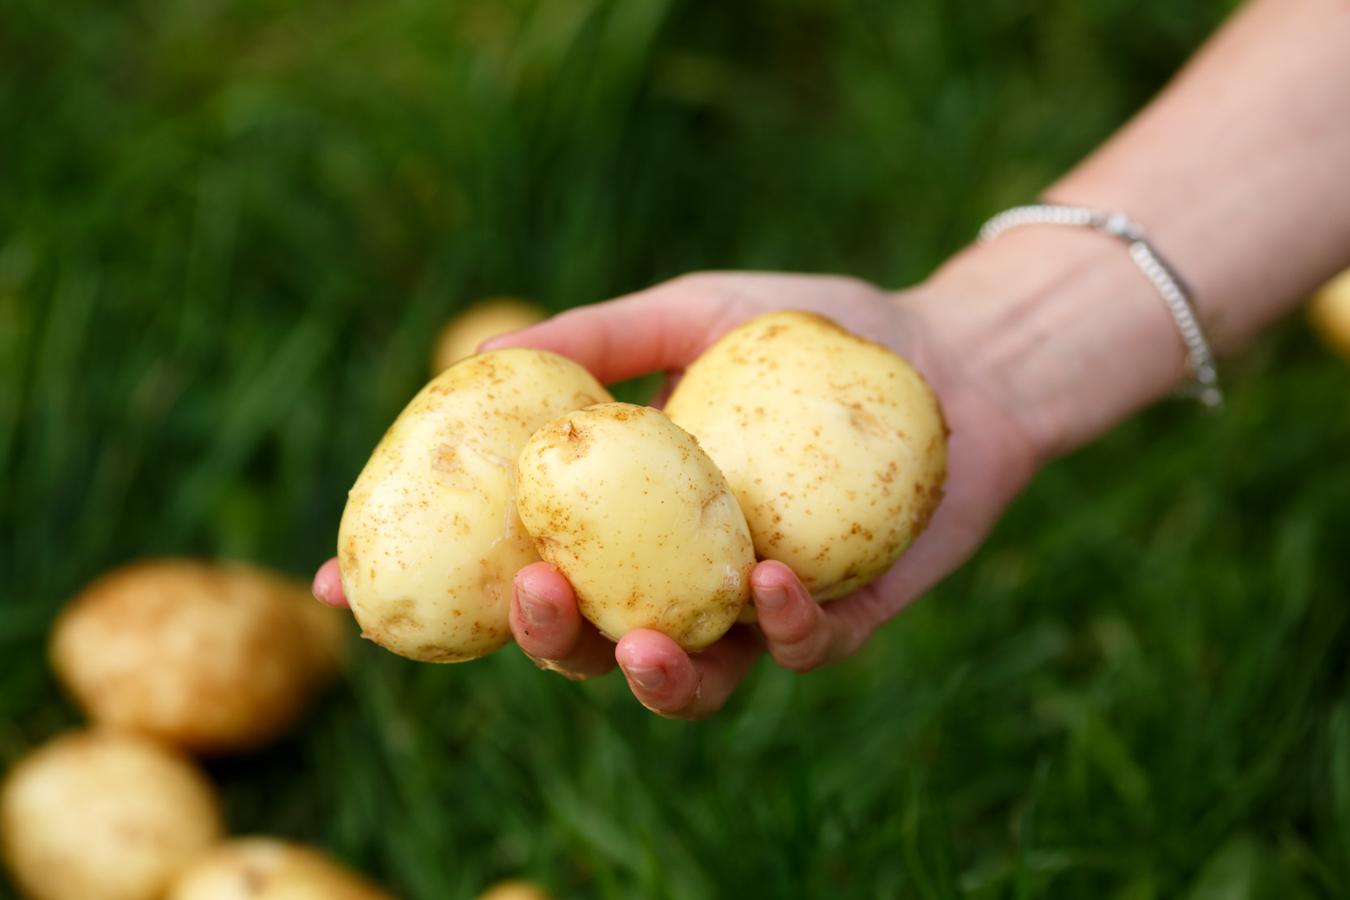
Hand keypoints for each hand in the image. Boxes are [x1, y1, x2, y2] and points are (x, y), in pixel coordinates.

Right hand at [314, 271, 1040, 717]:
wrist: (951, 352)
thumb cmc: (815, 329)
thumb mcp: (696, 310)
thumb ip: (599, 335)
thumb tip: (478, 356)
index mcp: (629, 516)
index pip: (511, 558)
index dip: (427, 585)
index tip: (343, 584)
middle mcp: (681, 574)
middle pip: (588, 640)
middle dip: (546, 641)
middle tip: (529, 598)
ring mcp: (757, 608)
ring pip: (690, 678)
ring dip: (653, 677)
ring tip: (636, 645)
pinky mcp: (842, 620)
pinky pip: (801, 650)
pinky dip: (782, 625)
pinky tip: (769, 578)